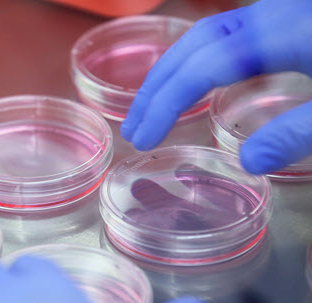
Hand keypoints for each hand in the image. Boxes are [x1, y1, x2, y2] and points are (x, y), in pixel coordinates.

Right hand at [120, 0, 311, 173]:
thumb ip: (297, 133)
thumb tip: (248, 162)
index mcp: (281, 33)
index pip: (204, 67)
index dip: (167, 104)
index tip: (144, 141)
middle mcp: (269, 16)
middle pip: (193, 45)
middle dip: (155, 87)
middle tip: (131, 126)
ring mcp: (275, 14)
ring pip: (205, 36)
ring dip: (170, 71)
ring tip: (149, 108)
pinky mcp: (283, 20)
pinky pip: (224, 36)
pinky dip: (195, 61)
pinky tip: (193, 82)